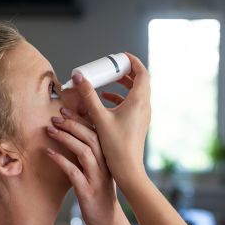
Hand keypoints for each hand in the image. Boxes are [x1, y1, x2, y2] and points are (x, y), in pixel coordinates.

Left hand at [45, 107, 126, 224]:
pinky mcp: (87, 191)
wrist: (109, 222)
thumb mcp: (98, 173)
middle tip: (55, 116)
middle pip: (91, 137)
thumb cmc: (100, 196)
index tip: (66, 110)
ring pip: (84, 151)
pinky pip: (74, 172)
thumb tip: (74, 140)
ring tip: (50, 130)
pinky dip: (61, 161)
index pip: (96, 132)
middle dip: (72, 124)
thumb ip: (89, 157)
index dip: (81, 119)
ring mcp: (97, 178)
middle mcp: (105, 165)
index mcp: (108, 159)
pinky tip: (49, 153)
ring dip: (66, 138)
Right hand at [70, 53, 150, 186]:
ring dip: (123, 85)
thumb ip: (88, 96)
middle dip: (126, 71)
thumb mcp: (99, 118)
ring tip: (108, 80)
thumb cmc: (116, 146)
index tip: (121, 56)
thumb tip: (79, 77)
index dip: (133, 61)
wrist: (128, 169)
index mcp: (139, 101)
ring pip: (136, 93)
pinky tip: (107, 100)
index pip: (142, 72)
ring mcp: (143, 115)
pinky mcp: (138, 123)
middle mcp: (144, 106)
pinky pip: (133, 104)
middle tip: (112, 66)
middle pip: (140, 81)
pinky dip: (121, 98)